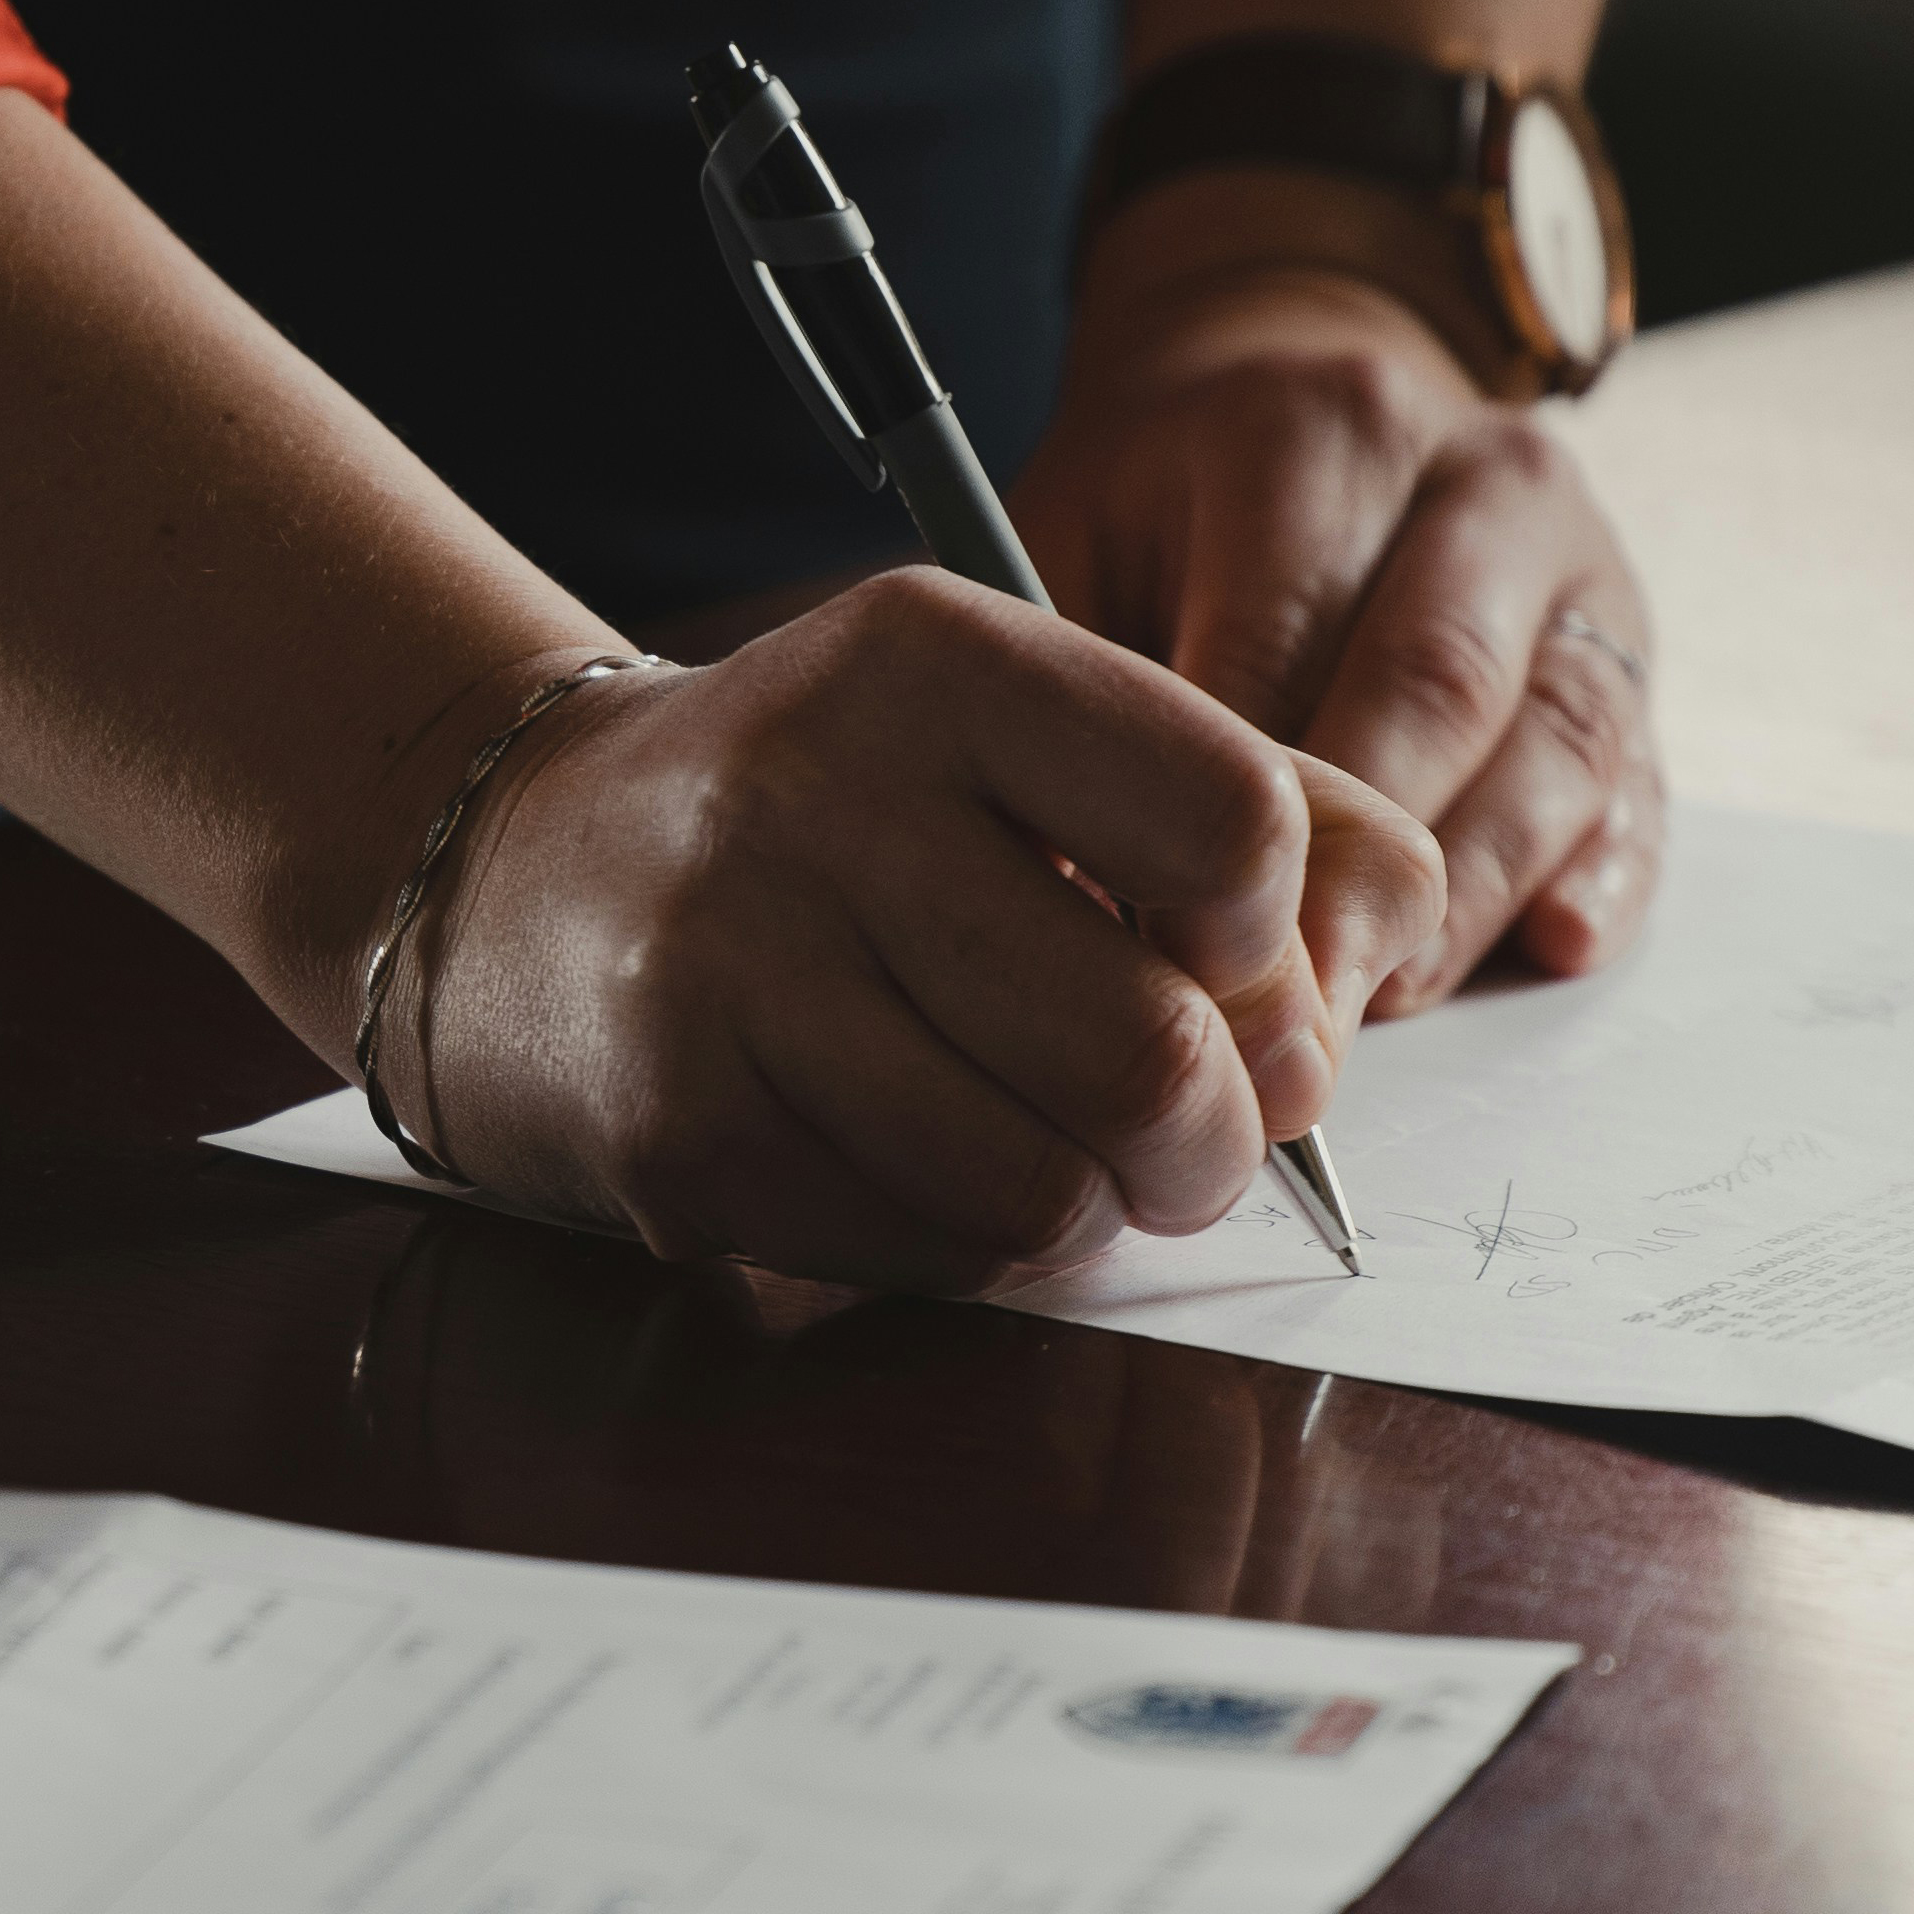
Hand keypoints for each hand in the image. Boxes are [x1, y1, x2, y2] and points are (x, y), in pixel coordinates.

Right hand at [378, 573, 1444, 1287]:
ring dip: (1100, 1202)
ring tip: (1062, 1141)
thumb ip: (1253, 798)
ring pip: (1052, 1185)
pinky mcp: (683, 1134)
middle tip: (1195, 1126)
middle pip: (1159, 1049)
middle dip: (1220, 1134)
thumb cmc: (840, 807)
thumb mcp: (1028, 728)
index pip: (1236, 821)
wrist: (519, 873)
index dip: (1279, 935)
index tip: (1230, 954)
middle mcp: (823, 797)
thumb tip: (1394, 945)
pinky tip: (927, 1156)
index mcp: (940, 660)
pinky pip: (935, 1253)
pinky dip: (979, 1240)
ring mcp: (735, 975)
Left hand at [1016, 198, 1664, 1016]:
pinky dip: (1603, 874)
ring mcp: (1581, 568)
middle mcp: (1481, 480)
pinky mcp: (1634, 656)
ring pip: (1556, 744)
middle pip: (1436, 690)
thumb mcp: (1074, 537)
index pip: (1282, 642)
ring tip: (1381, 1002)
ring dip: (1471, 897)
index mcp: (1326, 429)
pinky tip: (1550, 944)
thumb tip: (1069, 898)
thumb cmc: (1168, 506)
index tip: (1166, 952)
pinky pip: (1640, 780)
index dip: (1227, 817)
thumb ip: (1073, 691)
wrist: (1308, 392)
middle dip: (1358, 874)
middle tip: (1283, 1017)